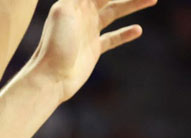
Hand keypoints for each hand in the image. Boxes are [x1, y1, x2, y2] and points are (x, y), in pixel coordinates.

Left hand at [28, 0, 156, 101]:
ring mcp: (89, 31)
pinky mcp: (94, 49)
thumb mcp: (63, 12)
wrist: (52, 77)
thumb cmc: (54, 45)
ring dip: (133, 5)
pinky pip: (113, 38)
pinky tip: (138, 29)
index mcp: (75, 2)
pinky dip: (126, 33)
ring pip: (115, 13)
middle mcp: (83, 14)